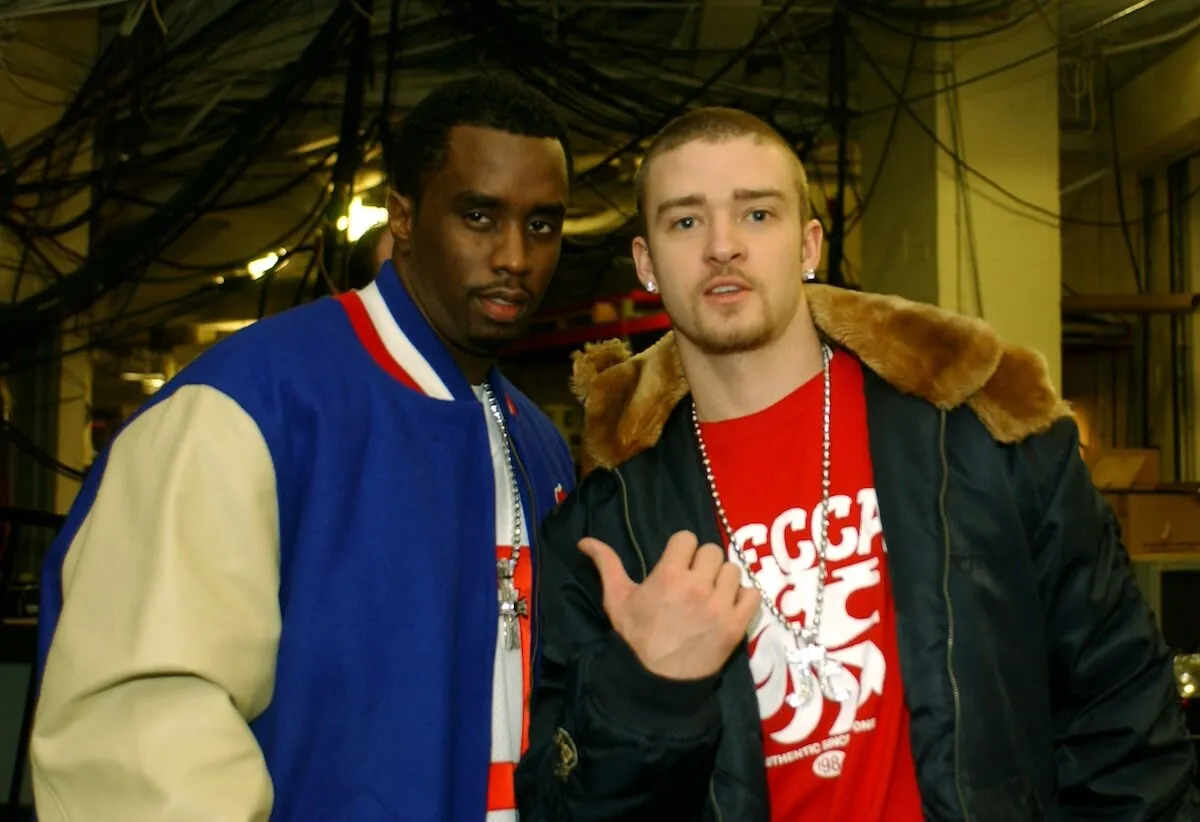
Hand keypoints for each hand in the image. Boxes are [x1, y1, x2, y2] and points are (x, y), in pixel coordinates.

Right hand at [579, 530, 759, 680]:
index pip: (687, 538)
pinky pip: (752, 595)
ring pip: (733, 571)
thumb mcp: (616, 599)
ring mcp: (720, 606)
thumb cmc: (635, 637)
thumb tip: (584, 541)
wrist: (655, 682)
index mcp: (669, 575)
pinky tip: (728, 606)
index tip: (677, 564)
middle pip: (712, 552)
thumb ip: (606, 564)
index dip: (681, 549)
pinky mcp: (736, 626)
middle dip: (702, 563)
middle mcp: (698, 586)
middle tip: (694, 580)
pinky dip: (743, 598)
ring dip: (722, 580)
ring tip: (711, 594)